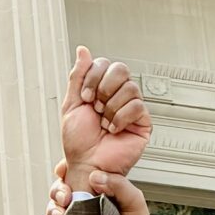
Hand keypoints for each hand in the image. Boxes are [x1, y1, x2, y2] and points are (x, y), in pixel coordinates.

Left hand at [60, 47, 149, 191]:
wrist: (86, 164)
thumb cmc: (78, 142)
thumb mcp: (71, 104)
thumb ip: (77, 76)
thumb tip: (82, 50)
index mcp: (101, 89)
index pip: (104, 64)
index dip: (93, 77)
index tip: (85, 98)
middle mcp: (117, 95)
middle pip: (121, 69)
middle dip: (103, 88)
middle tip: (96, 108)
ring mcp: (131, 108)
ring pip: (130, 87)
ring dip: (110, 107)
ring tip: (104, 123)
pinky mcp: (143, 122)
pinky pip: (137, 106)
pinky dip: (120, 118)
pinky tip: (113, 129)